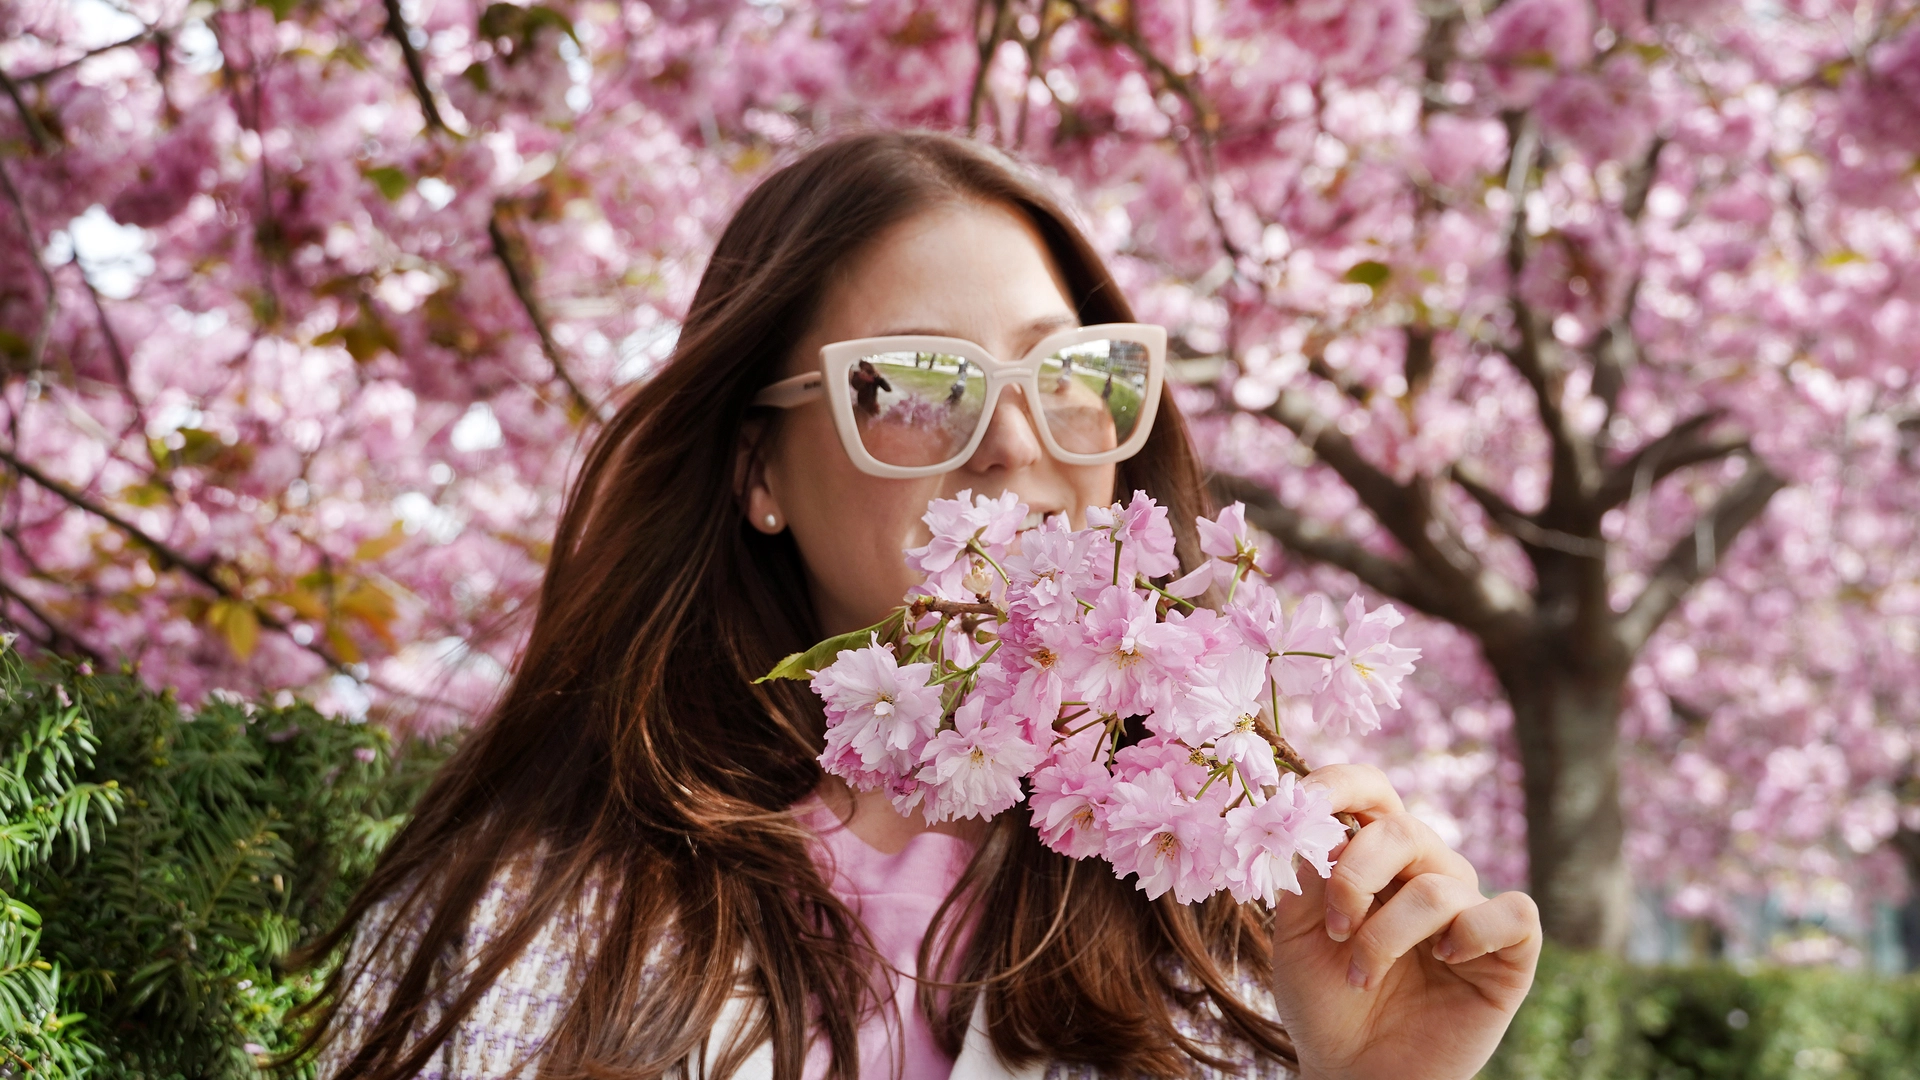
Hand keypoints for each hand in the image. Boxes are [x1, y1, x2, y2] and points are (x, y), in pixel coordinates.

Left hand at [1268, 764, 1540, 1079]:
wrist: (1351, 1074)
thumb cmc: (1325, 1003)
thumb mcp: (1296, 933)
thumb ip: (1303, 872)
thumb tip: (1305, 816)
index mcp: (1373, 857)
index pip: (1369, 791)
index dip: (1338, 785)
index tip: (1299, 805)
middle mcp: (1426, 872)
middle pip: (1401, 832)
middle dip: (1355, 876)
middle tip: (1335, 930)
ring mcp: (1468, 911)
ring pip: (1439, 885)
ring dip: (1388, 934)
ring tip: (1363, 976)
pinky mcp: (1508, 954)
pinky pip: (1512, 913)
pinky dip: (1475, 930)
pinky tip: (1445, 957)